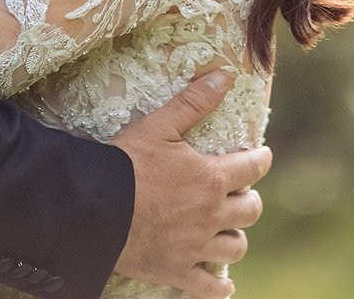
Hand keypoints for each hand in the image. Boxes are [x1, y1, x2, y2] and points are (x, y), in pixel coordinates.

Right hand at [111, 71, 269, 298]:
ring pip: (236, 247)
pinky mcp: (177, 270)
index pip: (252, 168)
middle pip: (250, 211)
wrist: (94, 210)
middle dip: (249, 199)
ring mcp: (195, 246)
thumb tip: (224, 76)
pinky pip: (209, 287)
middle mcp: (210, 215)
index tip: (260, 156)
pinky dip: (220, 288)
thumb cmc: (125, 163)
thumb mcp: (159, 126)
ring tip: (228, 228)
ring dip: (236, 236)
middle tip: (239, 192)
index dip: (260, 160)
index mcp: (211, 178)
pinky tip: (224, 286)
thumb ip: (194, 102)